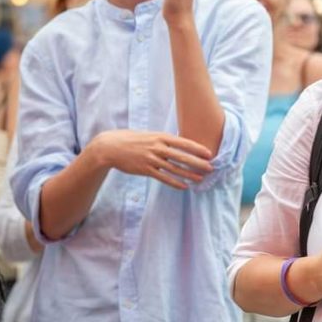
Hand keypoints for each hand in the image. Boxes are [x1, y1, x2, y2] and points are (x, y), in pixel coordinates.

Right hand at [92, 130, 212, 189]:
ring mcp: (151, 159)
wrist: (110, 147)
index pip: (183, 143)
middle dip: (198, 163)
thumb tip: (179, 143)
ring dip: (189, 175)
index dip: (197, 149)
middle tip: (211, 168)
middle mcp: (158, 148)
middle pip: (182, 157)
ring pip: (175, 169)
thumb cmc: (131, 139)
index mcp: (160, 137)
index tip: (209, 153)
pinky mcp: (145, 170)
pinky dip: (175, 182)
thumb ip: (164, 140)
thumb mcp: (150, 135)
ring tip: (200, 179)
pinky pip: (163, 178)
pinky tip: (184, 186)